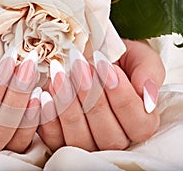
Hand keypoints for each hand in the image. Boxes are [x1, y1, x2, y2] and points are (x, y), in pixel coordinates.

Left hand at [38, 40, 164, 151]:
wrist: (89, 52)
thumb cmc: (116, 56)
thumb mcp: (138, 56)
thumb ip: (149, 73)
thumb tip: (148, 97)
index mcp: (139, 121)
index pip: (138, 123)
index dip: (122, 97)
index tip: (108, 67)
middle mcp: (114, 137)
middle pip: (108, 135)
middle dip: (92, 98)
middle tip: (81, 66)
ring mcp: (86, 141)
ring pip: (80, 139)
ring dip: (69, 105)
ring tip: (60, 75)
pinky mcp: (60, 138)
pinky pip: (54, 138)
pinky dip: (48, 117)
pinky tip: (44, 94)